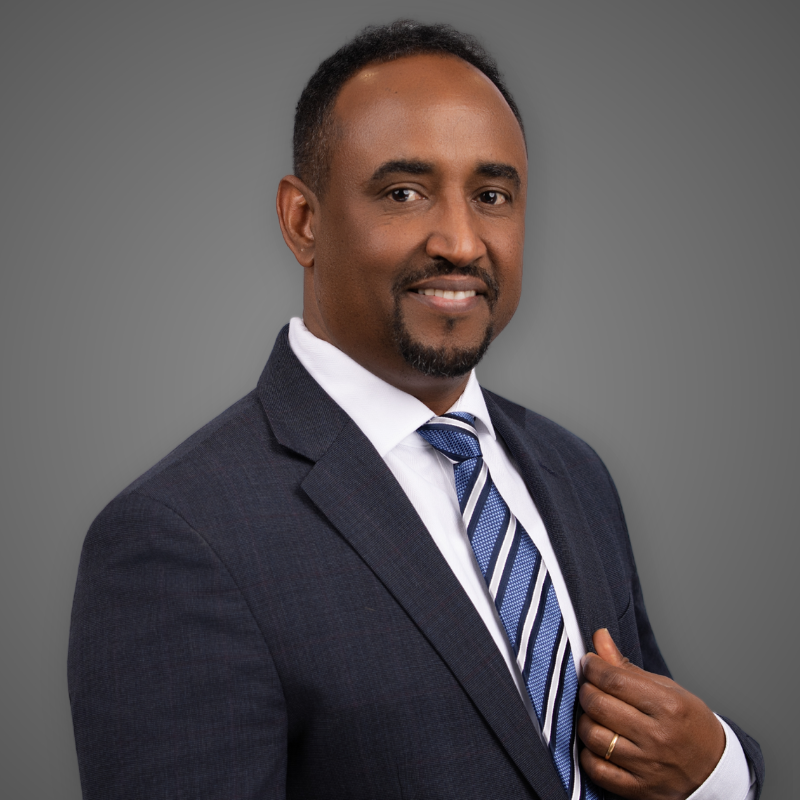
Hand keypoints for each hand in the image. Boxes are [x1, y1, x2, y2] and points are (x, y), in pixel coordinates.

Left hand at [578, 629, 724, 799]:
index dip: (593, 666)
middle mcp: (658, 736)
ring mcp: (648, 765)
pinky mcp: (639, 788)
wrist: (714, 769)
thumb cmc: (689, 723)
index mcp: (668, 706)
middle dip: (586, 690)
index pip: (614, 679)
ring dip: (585, 720)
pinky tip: (597, 743)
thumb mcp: (666, 688)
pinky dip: (588, 754)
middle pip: (599, 705)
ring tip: (594, 714)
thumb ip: (627, 666)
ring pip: (593, 736)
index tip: (590, 662)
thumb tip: (599, 637)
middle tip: (590, 686)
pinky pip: (597, 769)